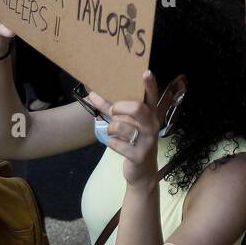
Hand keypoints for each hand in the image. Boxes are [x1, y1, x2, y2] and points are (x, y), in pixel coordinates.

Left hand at [97, 70, 161, 188]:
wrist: (142, 172)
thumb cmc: (132, 141)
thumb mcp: (124, 123)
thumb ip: (110, 109)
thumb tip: (92, 94)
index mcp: (151, 115)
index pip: (151, 97)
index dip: (150, 85)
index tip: (146, 72)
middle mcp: (153, 125)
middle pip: (137, 108)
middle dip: (119, 108)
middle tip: (113, 112)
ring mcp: (148, 140)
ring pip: (121, 125)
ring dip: (111, 128)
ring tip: (114, 133)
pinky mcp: (139, 155)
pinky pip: (116, 143)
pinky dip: (111, 143)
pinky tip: (118, 146)